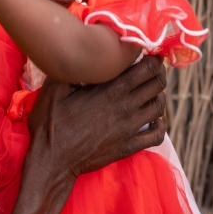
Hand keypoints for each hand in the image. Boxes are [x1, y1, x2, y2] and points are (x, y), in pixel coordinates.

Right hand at [26, 55, 165, 180]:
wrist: (52, 160)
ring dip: (159, 96)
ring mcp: (130, 129)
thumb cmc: (51, 124)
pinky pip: (158, 134)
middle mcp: (126, 108)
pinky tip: (154, 119)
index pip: (147, 69)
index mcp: (111, 91)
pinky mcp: (129, 146)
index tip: (148, 54)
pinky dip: (161, 124)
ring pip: (160, 107)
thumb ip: (70, 69)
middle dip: (158, 73)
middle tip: (150, 69)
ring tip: (150, 92)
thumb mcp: (53, 89)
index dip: (153, 58)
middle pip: (158, 84)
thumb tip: (79, 53)